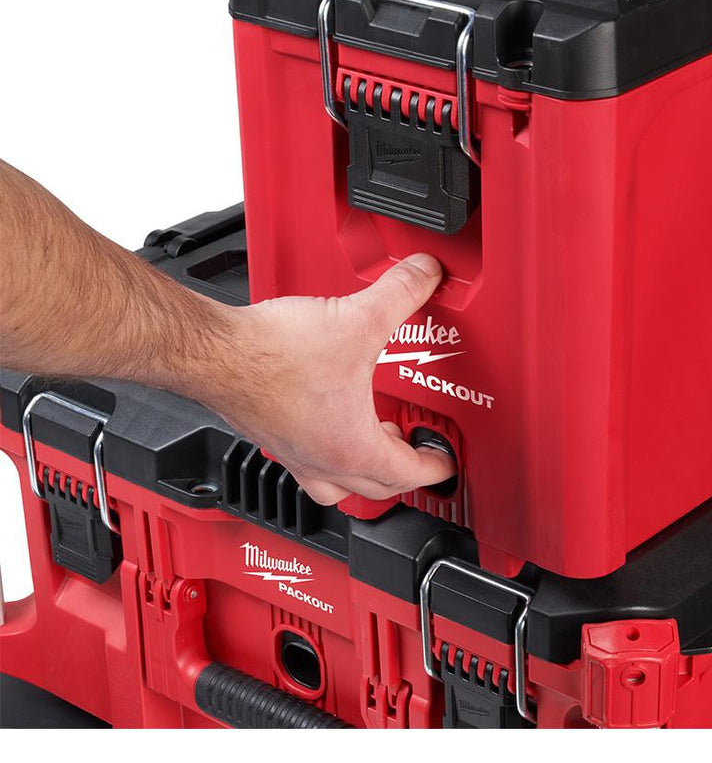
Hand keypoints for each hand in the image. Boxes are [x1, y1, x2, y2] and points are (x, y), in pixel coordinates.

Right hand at [210, 254, 455, 505]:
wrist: (215, 352)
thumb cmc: (272, 355)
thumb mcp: (357, 319)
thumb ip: (400, 292)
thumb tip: (424, 274)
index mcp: (351, 446)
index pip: (407, 475)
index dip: (435, 468)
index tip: (445, 463)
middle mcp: (321, 460)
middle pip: (375, 488)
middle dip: (402, 471)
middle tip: (417, 451)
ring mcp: (293, 453)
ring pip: (337, 486)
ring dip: (362, 473)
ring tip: (375, 444)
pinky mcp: (271, 437)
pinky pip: (308, 464)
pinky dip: (328, 455)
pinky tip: (329, 422)